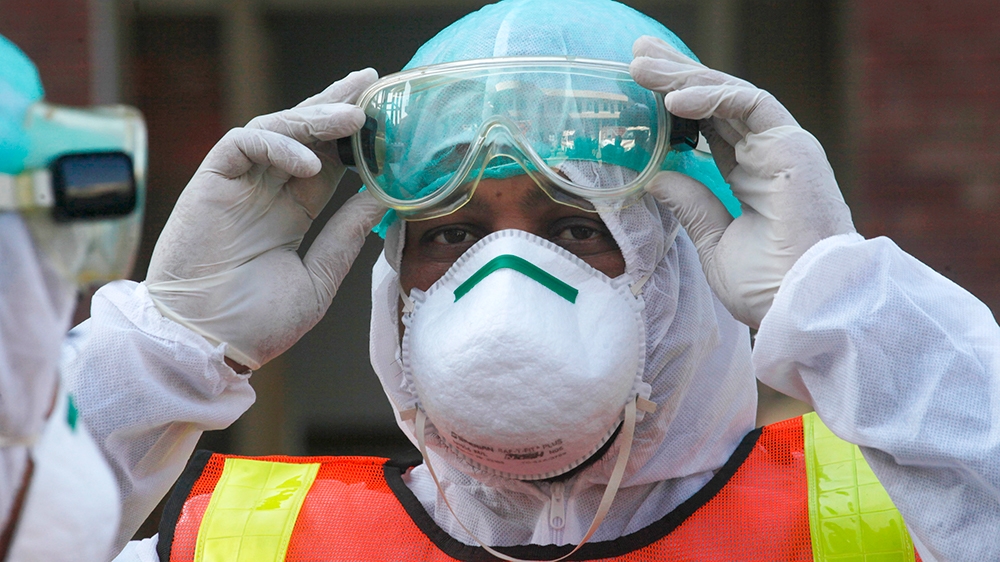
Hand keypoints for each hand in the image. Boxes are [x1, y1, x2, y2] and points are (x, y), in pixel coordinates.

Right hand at [146, 69, 386, 369]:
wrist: (204, 346)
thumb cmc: (256, 324)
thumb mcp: (318, 278)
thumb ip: (346, 233)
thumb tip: (383, 194)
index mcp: (290, 213)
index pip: (328, 162)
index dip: (356, 140)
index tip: (390, 122)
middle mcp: (265, 192)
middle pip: (304, 135)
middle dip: (336, 105)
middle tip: (373, 82)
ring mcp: (237, 185)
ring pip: (277, 129)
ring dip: (316, 117)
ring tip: (355, 115)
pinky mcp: (210, 183)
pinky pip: (244, 143)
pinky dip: (279, 145)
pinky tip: (312, 162)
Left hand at [630, 36, 855, 327]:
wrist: (802, 307)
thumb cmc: (767, 286)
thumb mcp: (714, 242)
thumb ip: (691, 205)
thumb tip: (657, 179)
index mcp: (749, 175)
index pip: (707, 125)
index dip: (674, 102)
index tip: (638, 87)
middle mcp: (766, 154)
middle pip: (715, 101)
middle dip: (675, 74)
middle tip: (638, 54)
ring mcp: (782, 147)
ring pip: (729, 94)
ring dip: (685, 76)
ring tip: (643, 65)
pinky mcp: (793, 146)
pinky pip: (750, 104)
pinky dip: (712, 96)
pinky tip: (676, 98)